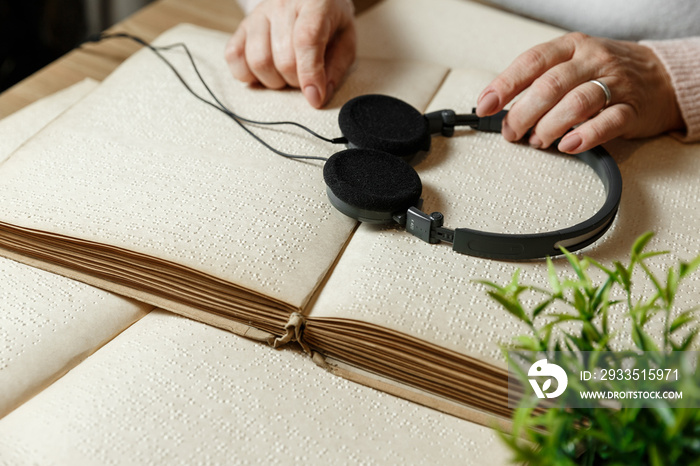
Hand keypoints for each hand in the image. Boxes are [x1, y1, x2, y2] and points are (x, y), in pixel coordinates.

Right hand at [225, 0, 355, 107]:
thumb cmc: (329, 21)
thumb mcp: (345, 39)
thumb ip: (336, 67)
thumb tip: (319, 96)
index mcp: (315, 2)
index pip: (306, 40)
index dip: (310, 74)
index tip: (314, 98)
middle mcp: (282, 4)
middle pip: (283, 59)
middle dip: (296, 81)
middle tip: (304, 77)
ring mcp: (259, 14)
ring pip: (258, 61)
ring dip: (274, 81)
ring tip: (286, 74)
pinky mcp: (242, 25)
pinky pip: (234, 57)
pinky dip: (247, 74)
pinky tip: (265, 72)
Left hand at [475, 32, 683, 152]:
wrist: (662, 77)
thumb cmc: (604, 73)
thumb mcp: (571, 64)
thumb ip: (538, 81)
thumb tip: (499, 108)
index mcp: (571, 47)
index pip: (531, 62)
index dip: (505, 85)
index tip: (485, 106)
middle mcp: (592, 60)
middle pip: (550, 85)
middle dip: (523, 114)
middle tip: (512, 133)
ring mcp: (615, 83)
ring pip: (577, 102)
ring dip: (549, 127)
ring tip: (538, 141)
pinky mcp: (632, 109)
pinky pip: (609, 122)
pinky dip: (585, 136)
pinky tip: (568, 145)